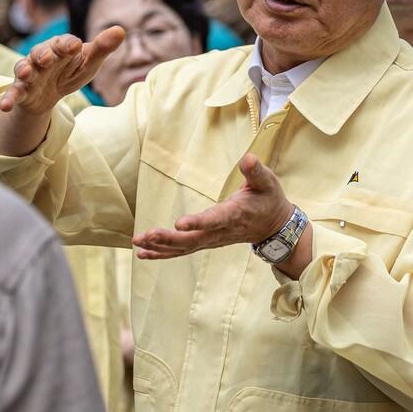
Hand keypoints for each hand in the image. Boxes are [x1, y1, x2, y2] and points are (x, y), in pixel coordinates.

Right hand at [0, 27, 124, 155]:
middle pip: (41, 52)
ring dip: (24, 70)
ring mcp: (29, 73)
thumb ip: (102, 48)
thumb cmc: (71, 70)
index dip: (68, 44)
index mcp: (60, 48)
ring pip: (24, 69)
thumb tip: (120, 30)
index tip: (75, 46)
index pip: (64, 43)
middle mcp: (42, 57)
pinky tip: (4, 106)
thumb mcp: (89, 62)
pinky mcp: (21, 90)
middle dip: (42, 53)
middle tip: (46, 56)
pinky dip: (8, 98)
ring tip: (24, 73)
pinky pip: (13, 93)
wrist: (50, 93)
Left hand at [133, 154, 294, 261]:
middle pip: (192, 239)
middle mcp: (221, 232)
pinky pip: (182, 251)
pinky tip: (144, 253)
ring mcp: (212, 240)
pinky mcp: (206, 243)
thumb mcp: (267, 182)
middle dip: (168, 239)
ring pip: (184, 248)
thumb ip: (255, 171)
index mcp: (234, 215)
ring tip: (139, 242)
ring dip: (160, 246)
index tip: (179, 223)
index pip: (214, 220)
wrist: (274, 227)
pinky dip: (162, 253)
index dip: (197, 222)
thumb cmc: (268, 199)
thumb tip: (248, 158)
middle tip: (146, 235)